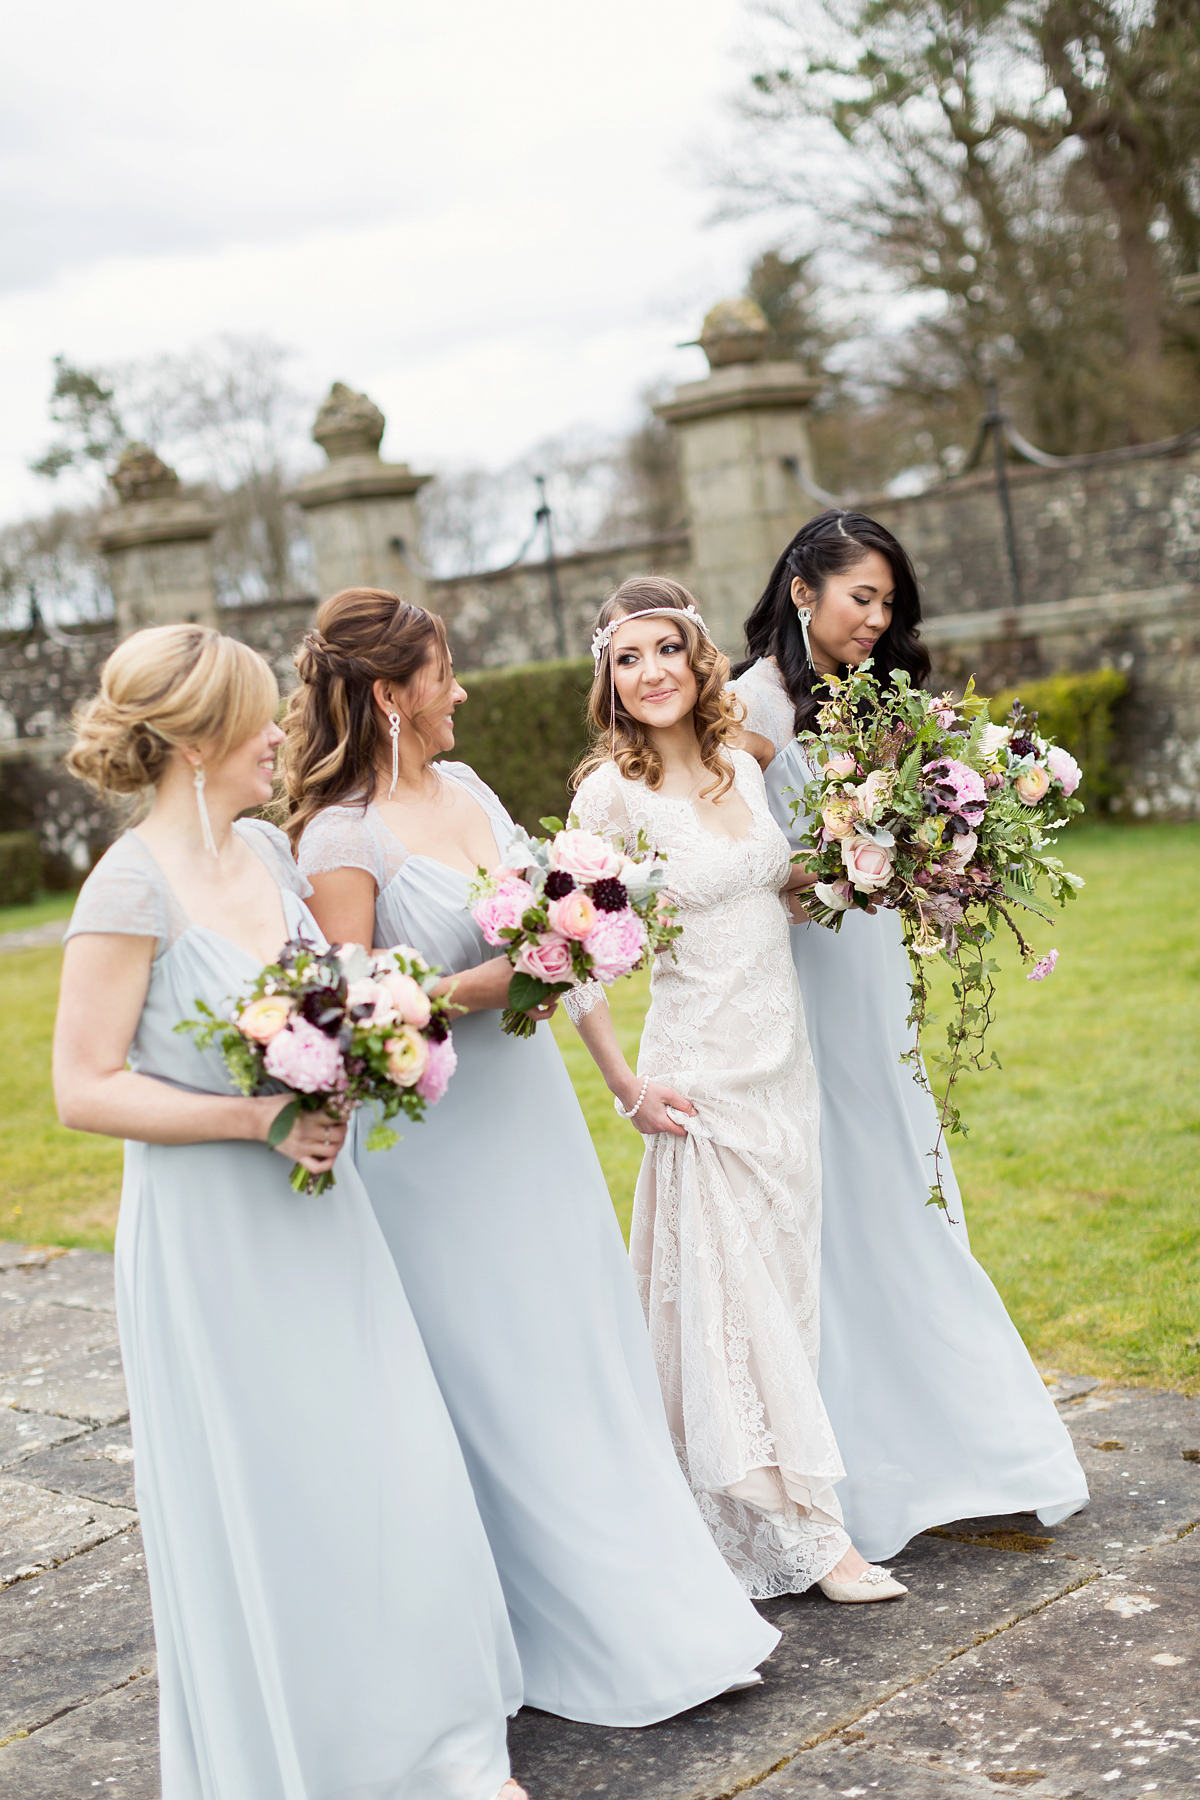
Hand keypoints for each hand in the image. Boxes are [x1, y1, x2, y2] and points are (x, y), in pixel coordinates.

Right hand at [262, 1098, 346, 1174]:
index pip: (336, 1117)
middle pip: (338, 1135)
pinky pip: (317, 1167)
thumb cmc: (277, 1107)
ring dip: (340, 1144)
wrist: (258, 1120)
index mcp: (309, 1118)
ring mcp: (303, 1148)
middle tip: (342, 1124)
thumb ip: (315, 1100)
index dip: (344, 1114)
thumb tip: (333, 1099)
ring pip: (332, 1151)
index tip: (343, 1112)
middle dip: (344, 1129)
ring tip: (337, 1137)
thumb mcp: (298, 1098)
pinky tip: (330, 1155)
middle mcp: (308, 1134)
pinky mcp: (297, 1157)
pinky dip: (328, 1163)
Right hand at [436, 957, 557, 1019]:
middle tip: (568, 972)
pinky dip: (548, 1012)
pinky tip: (553, 1006)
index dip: (563, 966)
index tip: (570, 961)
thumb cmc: (488, 971)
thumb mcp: (507, 958)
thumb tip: (538, 945)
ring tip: (560, 985)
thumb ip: (522, 954)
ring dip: (556, 992)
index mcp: (526, 971)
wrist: (473, 989)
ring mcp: (526, 999)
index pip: (551, 968)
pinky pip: (538, 1014)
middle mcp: (528, 987)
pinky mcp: (522, 1008)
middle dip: (562, 979)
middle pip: (553, 984)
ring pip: (549, 998)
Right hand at [617, 1077, 695, 1137]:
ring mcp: (644, 1130)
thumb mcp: (668, 1094)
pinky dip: (653, 1120)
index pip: (680, 1132)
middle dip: (672, 1119)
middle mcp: (653, 1130)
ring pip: (660, 1128)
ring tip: (657, 1106)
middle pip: (670, 1129)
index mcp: (662, 1123)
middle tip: (668, 1106)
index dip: (684, 1124)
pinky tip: (649, 1109)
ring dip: (662, 1120)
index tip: (684, 1115)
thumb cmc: (647, 1090)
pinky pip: (651, 1127)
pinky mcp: (638, 1127)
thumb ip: (682, 1104)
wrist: (626, 1089)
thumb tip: (694, 1113)